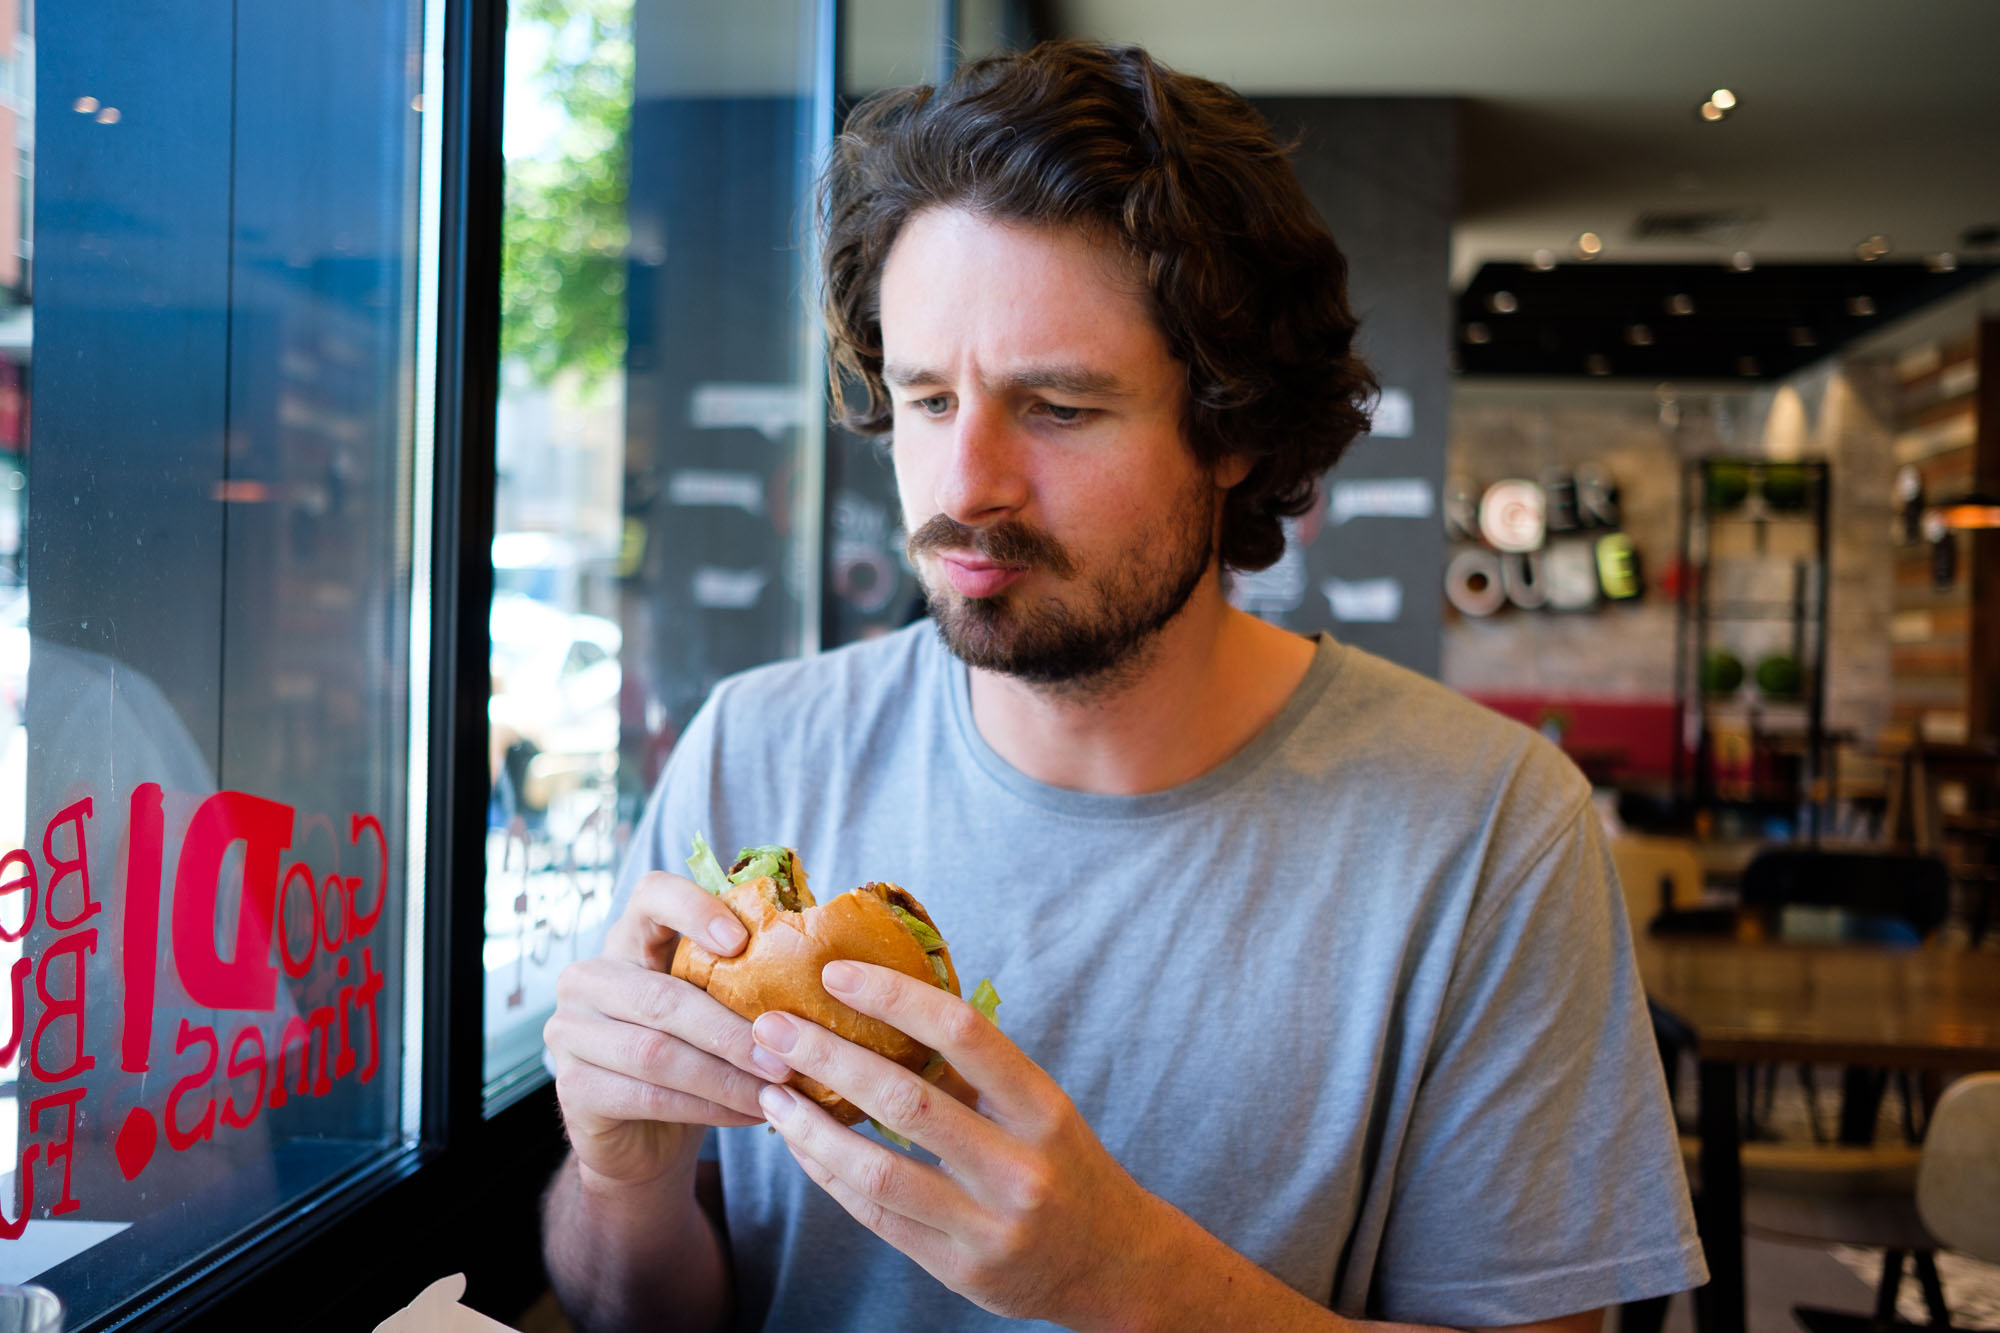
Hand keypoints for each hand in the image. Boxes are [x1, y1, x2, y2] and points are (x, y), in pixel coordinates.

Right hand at [545, 870, 785, 1188]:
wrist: (641, 1136)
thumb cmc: (693, 1053)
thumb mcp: (712, 1003)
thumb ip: (741, 974)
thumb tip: (824, 956)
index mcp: (628, 938)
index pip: (651, 896)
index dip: (694, 908)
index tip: (742, 940)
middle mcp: (588, 978)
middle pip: (662, 997)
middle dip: (732, 1030)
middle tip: (788, 1055)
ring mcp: (569, 1033)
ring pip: (656, 1052)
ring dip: (726, 1076)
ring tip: (777, 1089)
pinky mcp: (571, 1087)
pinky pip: (649, 1096)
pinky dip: (708, 1108)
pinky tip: (752, 1115)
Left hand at [749, 960, 1166, 1326]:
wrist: (1111, 1263)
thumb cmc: (1062, 1164)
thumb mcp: (1038, 1108)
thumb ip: (974, 1070)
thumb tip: (884, 1005)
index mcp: (1042, 1108)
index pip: (964, 1034)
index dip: (895, 997)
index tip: (837, 974)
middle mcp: (1018, 1167)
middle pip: (907, 1101)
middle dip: (828, 1059)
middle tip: (772, 1028)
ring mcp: (988, 1225)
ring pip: (879, 1171)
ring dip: (811, 1128)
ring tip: (770, 1093)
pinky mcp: (956, 1268)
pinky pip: (875, 1216)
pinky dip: (828, 1174)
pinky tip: (799, 1143)